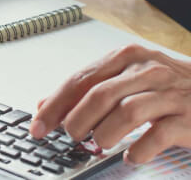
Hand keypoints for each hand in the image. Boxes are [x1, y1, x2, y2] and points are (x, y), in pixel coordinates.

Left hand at [30, 44, 190, 163]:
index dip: (55, 104)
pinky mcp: (188, 117)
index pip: (80, 79)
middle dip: (77, 120)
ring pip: (126, 112)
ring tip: (99, 144)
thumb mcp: (128, 78)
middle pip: (99, 95)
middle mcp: (147, 70)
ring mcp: (169, 93)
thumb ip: (89, 89)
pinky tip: (132, 156)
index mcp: (126, 58)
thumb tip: (46, 105)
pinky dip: (140, 148)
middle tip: (71, 137)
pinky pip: (158, 134)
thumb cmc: (169, 87)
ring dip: (105, 133)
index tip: (38, 125)